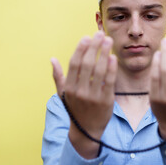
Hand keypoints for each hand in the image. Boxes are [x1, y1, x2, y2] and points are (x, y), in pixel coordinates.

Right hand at [51, 31, 117, 157]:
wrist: (87, 130)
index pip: (74, 63)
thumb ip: (58, 76)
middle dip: (94, 46)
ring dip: (104, 52)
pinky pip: (109, 81)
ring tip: (108, 40)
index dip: (80, 48)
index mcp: (68, 87)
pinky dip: (111, 68)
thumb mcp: (63, 94)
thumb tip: (52, 59)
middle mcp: (79, 91)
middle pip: (87, 64)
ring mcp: (92, 96)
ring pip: (99, 70)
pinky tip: (113, 57)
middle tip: (100, 34)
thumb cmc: (76, 109)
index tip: (86, 37)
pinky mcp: (105, 101)